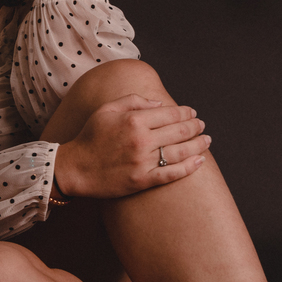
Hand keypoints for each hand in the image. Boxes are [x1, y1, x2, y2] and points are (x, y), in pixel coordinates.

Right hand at [55, 95, 210, 198]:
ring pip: (180, 151)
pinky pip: (171, 173)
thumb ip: (134, 101)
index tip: (192, 112)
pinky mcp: (142, 180)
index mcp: (134, 120)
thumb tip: (160, 103)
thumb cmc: (90, 136)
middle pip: (179, 131)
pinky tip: (200, 161)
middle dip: (195, 126)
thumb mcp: (107, 110)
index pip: (170, 113)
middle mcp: (141, 140)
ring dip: (198, 144)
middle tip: (202, 125)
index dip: (185, 112)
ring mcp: (143, 162)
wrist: (75, 168)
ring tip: (207, 140)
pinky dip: (189, 167)